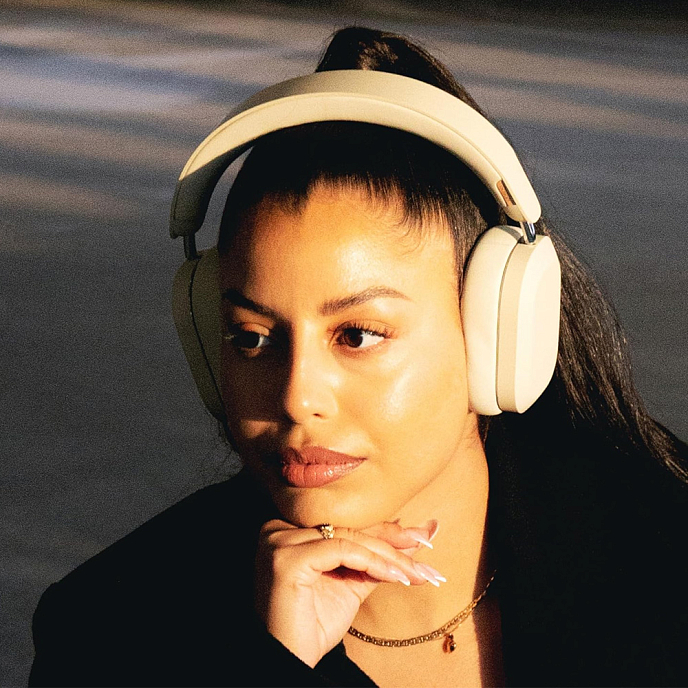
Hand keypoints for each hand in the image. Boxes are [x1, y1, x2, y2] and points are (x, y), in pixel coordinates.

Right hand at [255, 519, 441, 667]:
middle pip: (349, 530)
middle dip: (394, 543)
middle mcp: (278, 528)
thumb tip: (417, 535)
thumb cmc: (314, 624)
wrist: (290, 660)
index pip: (347, 525)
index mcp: (290, 530)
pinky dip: (372, 562)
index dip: (387, 532)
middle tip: (429, 550)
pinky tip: (396, 577)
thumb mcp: (352, 583)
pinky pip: (341, 551)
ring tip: (417, 574)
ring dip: (389, 557)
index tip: (424, 537)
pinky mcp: (285, 558)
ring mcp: (278, 540)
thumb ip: (377, 558)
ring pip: (349, 539)